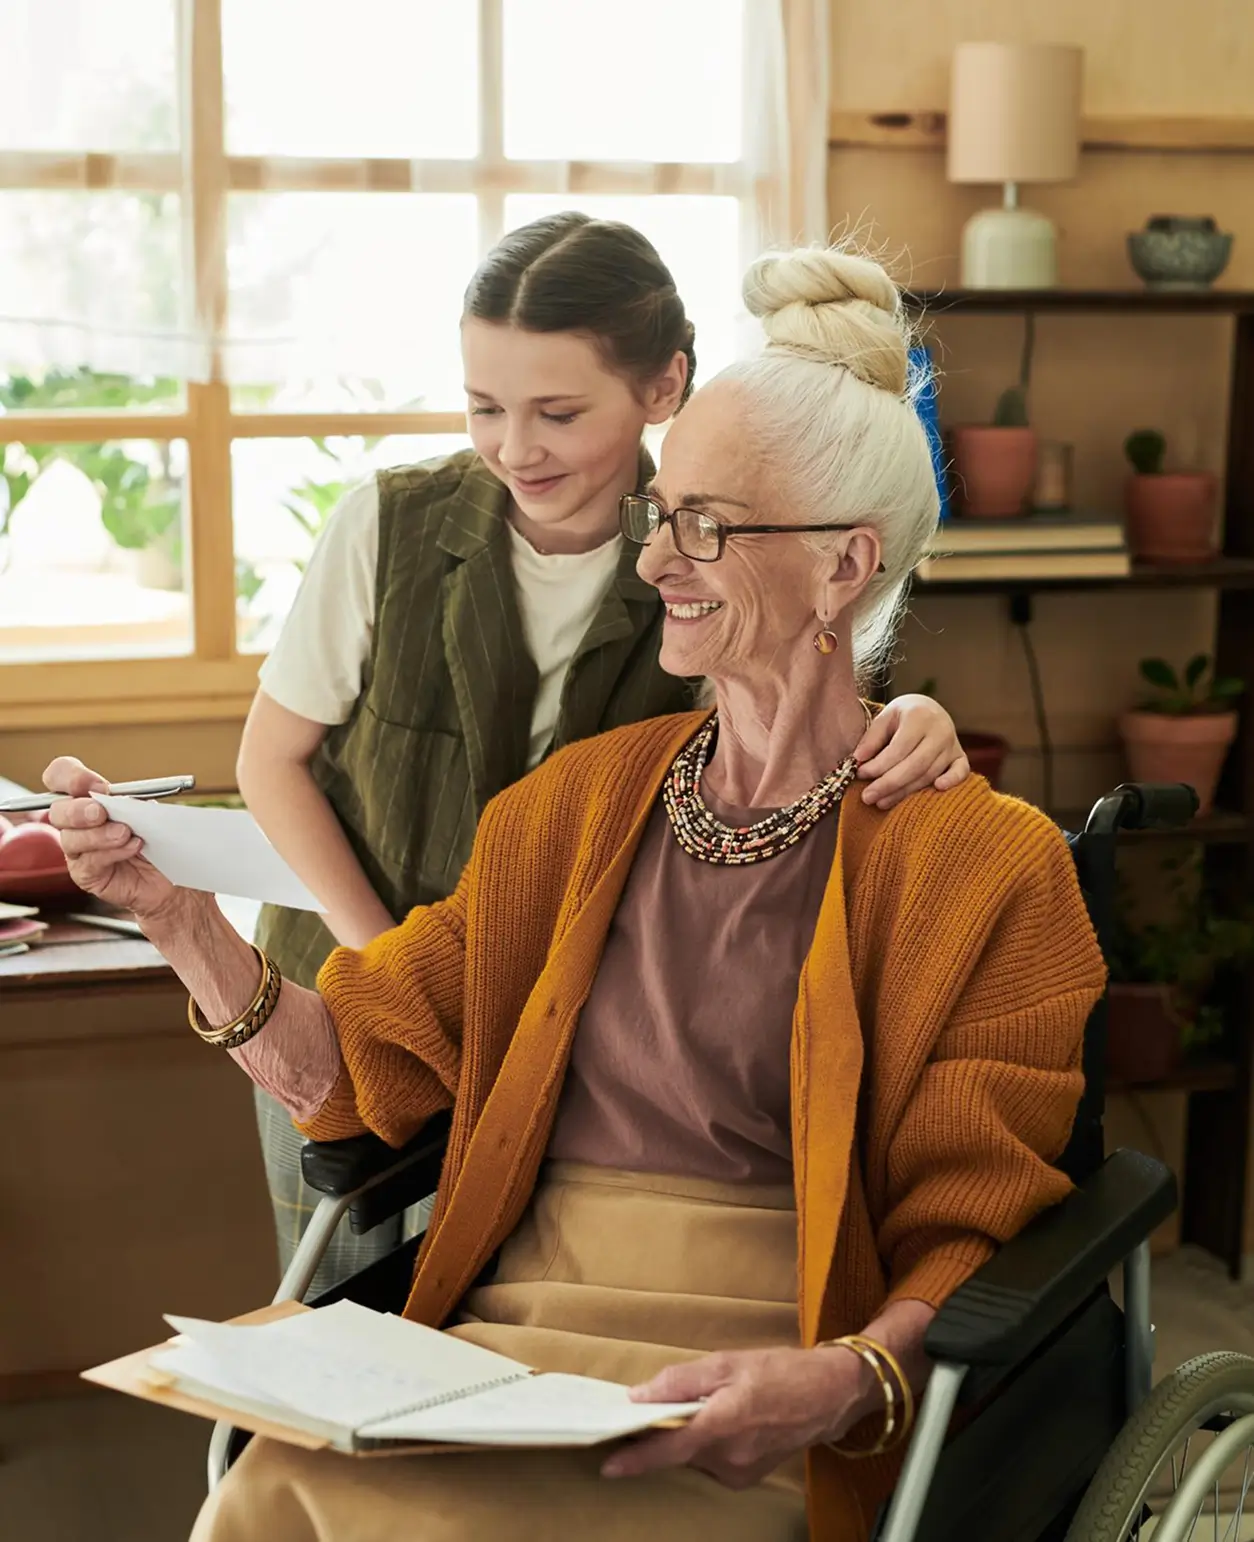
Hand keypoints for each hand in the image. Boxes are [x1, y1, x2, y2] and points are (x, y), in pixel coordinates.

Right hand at [43, 757, 178, 919]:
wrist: (170, 872)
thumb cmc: (155, 836)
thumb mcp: (147, 810)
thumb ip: (132, 801)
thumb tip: (124, 797)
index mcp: (86, 796)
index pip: (60, 775)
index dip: (70, 776)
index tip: (97, 785)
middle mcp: (76, 821)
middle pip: (57, 810)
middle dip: (79, 810)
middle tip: (101, 812)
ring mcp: (77, 849)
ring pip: (70, 839)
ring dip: (99, 834)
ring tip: (125, 833)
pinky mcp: (85, 874)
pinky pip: (90, 862)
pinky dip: (112, 852)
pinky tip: (132, 847)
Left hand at [602, 1346, 871, 1488]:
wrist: (830, 1396)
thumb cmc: (782, 1372)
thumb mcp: (728, 1362)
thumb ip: (681, 1380)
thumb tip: (641, 1395)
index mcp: (722, 1425)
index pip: (667, 1449)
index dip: (636, 1459)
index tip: (609, 1464)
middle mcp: (728, 1458)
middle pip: (678, 1451)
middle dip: (665, 1432)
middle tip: (658, 1407)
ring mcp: (739, 1472)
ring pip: (695, 1455)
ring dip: (689, 1434)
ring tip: (710, 1403)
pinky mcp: (747, 1477)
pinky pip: (712, 1460)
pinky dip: (707, 1442)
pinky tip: (724, 1419)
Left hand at [856, 695, 969, 809]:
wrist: (928, 709)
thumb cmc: (902, 716)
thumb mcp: (885, 718)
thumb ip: (871, 738)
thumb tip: (857, 760)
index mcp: (919, 716)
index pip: (899, 748)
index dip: (879, 764)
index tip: (860, 774)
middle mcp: (940, 730)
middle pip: (915, 765)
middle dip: (889, 784)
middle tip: (867, 797)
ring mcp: (952, 744)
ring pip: (929, 774)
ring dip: (905, 791)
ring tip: (881, 802)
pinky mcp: (960, 756)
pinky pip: (961, 771)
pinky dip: (952, 780)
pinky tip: (937, 788)